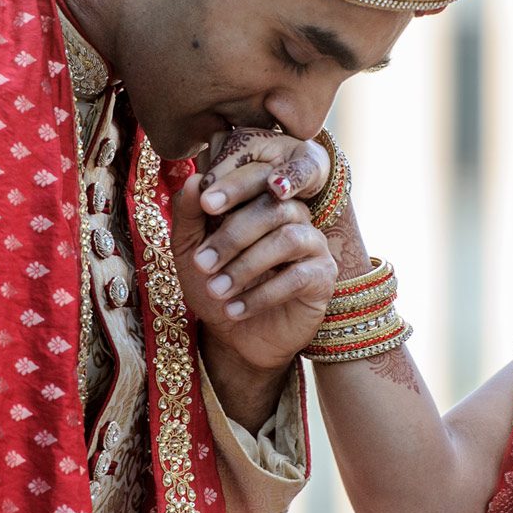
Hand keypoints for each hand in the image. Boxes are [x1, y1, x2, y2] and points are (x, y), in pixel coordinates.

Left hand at [169, 130, 335, 379]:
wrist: (233, 335)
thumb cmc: (213, 285)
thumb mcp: (190, 251)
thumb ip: (189, 216)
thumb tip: (192, 180)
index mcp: (261, 199)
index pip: (258, 177)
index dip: (235, 186)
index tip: (207, 204)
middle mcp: (293, 214)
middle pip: (274, 207)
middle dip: (233, 235)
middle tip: (202, 263)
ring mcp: (312, 244)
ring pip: (289, 239)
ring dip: (247, 266)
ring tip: (217, 290)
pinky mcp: (323, 277)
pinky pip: (299, 277)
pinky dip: (262, 294)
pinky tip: (235, 309)